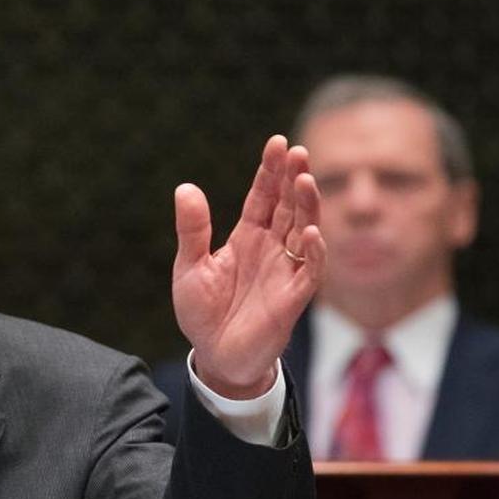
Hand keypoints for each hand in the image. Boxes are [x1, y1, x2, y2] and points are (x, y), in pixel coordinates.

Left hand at [172, 135, 324, 398]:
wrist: (214, 356)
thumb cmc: (203, 312)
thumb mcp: (190, 267)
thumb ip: (192, 230)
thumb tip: (185, 188)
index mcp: (246, 237)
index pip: (263, 197)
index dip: (270, 171)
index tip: (278, 143)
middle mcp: (271, 248)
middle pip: (287, 206)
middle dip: (293, 179)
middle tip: (297, 151)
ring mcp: (284, 270)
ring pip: (303, 231)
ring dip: (307, 206)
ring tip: (305, 180)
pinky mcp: (292, 298)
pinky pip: (309, 271)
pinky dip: (313, 253)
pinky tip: (310, 233)